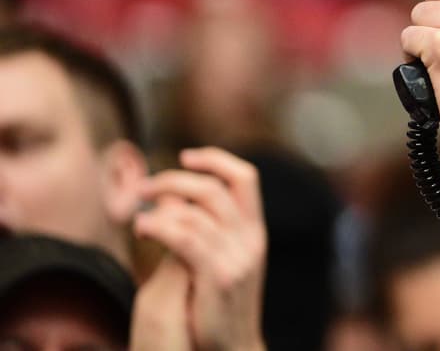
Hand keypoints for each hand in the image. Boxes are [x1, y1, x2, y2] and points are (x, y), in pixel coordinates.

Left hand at [132, 147, 267, 350]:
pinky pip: (186, 238)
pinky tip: (142, 227)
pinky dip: (160, 226)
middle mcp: (251, 239)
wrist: (233, 349)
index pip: (245, 178)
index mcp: (255, 231)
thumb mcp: (223, 262)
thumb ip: (209, 231)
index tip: (186, 156)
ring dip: (159, 204)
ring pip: (196, 211)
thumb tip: (175, 200)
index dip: (216, 159)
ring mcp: (238, 257)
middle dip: (174, 180)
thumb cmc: (218, 308)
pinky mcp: (219, 276)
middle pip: (214, 188)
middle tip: (144, 187)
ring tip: (136, 214)